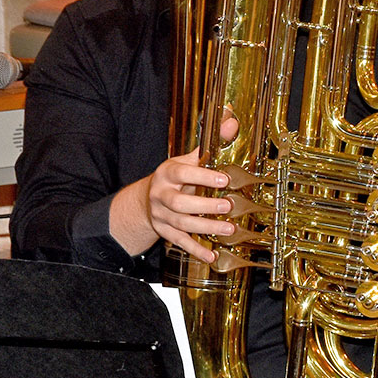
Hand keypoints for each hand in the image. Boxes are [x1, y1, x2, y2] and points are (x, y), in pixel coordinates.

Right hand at [110, 111, 239, 260]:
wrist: (146, 199)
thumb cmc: (175, 177)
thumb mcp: (187, 159)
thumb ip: (210, 144)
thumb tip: (231, 121)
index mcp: (167, 173)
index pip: (182, 173)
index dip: (202, 176)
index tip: (224, 179)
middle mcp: (161, 194)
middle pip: (179, 203)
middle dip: (204, 206)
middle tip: (228, 205)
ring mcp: (160, 215)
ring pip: (181, 224)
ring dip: (205, 228)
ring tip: (229, 229)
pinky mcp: (164, 231)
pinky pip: (179, 242)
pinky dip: (195, 250)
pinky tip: (212, 255)